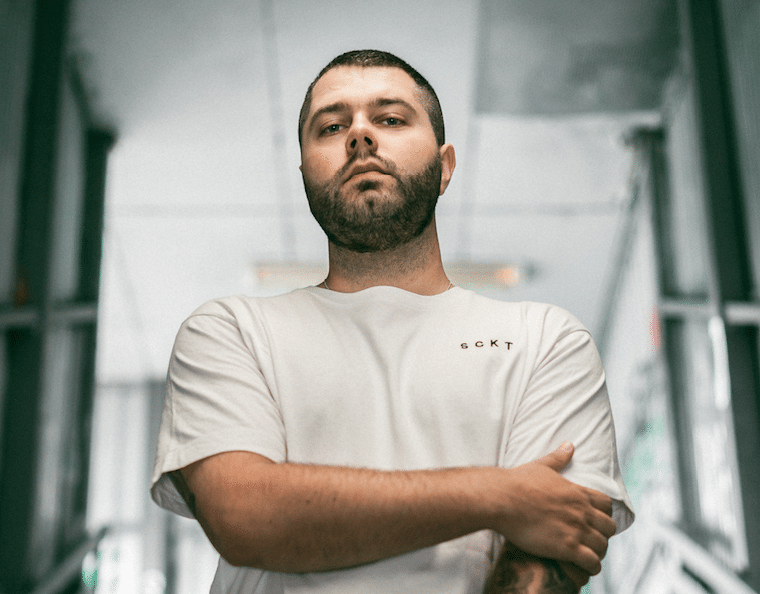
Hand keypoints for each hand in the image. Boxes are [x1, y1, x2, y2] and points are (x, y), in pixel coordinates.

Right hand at [495, 443, 616, 575]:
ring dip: (597, 553)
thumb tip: (569, 444)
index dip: (603, 514)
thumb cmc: (517, 482)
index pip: (606, 504)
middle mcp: (582, 510)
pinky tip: (582, 569)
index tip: (593, 520)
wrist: (502, 499)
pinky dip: (590, 567)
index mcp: (577, 492)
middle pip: (609, 527)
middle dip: (602, 534)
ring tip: (587, 557)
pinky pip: (592, 562)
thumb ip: (558, 458)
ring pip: (603, 546)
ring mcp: (576, 529)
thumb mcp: (541, 466)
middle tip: (589, 540)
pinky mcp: (567, 547)